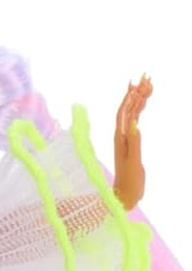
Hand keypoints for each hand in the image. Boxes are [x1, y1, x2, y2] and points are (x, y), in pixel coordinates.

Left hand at [113, 74, 151, 209]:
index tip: (138, 83)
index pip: (124, 112)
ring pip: (133, 112)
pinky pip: (136, 120)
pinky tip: (145, 102)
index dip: (129, 97)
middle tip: (146, 75)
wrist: (126, 195)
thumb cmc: (130, 182)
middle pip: (128, 108)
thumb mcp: (133, 163)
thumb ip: (135, 143)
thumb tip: (134, 123)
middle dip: (137, 92)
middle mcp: (122, 135)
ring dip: (140, 98)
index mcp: (121, 138)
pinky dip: (141, 109)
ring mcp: (127, 138)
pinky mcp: (132, 142)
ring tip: (149, 83)